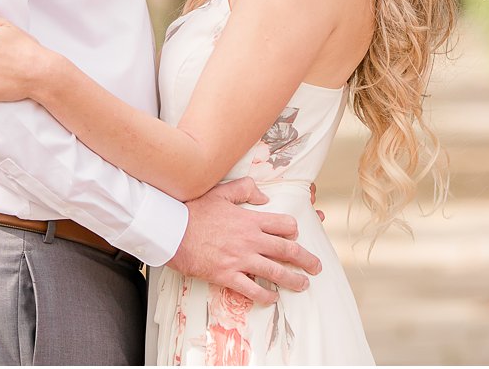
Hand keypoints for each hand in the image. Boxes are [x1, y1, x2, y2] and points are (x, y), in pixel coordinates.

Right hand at [168, 177, 321, 304]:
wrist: (172, 230)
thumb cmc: (194, 210)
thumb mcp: (222, 192)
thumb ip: (246, 190)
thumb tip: (264, 197)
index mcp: (251, 221)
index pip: (284, 226)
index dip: (293, 231)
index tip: (295, 237)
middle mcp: (250, 241)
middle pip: (287, 251)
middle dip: (306, 260)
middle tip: (316, 267)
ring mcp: (240, 260)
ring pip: (275, 272)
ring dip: (293, 280)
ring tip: (303, 285)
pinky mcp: (227, 276)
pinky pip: (252, 290)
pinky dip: (265, 296)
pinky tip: (272, 298)